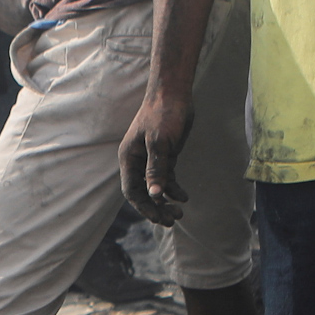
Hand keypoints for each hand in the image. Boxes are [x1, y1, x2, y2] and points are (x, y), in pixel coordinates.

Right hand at [119, 90, 193, 225]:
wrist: (174, 93)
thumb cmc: (163, 115)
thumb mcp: (159, 143)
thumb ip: (156, 169)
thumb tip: (154, 195)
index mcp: (129, 158)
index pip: (132, 191)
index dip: (144, 207)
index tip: (158, 218)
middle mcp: (137, 161)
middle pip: (143, 193)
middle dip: (156, 208)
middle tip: (172, 220)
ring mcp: (151, 159)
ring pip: (156, 187)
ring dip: (166, 201)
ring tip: (180, 213)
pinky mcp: (165, 155)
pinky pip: (167, 178)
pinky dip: (174, 189)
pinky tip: (184, 197)